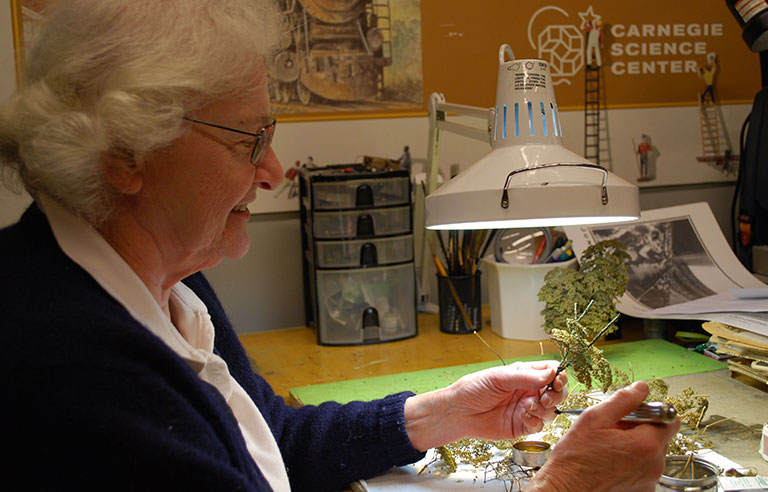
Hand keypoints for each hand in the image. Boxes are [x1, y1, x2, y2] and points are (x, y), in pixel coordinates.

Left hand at [404, 361, 566, 450]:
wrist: (458, 412)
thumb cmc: (473, 389)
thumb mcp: (499, 377)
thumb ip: (526, 376)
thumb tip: (551, 372)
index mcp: (524, 375)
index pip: (551, 372)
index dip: (559, 375)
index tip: (557, 380)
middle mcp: (528, 391)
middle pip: (557, 392)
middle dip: (557, 394)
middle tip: (546, 396)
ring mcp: (526, 409)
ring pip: (551, 410)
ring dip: (545, 408)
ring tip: (529, 406)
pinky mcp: (522, 426)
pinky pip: (539, 426)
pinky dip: (536, 421)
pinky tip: (524, 416)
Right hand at [527, 381, 679, 491]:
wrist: (565, 488)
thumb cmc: (575, 457)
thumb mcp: (595, 419)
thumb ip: (623, 400)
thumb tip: (640, 388)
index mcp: (646, 445)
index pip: (670, 419)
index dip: (652, 411)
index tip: (634, 412)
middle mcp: (654, 466)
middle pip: (660, 436)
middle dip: (641, 427)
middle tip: (614, 429)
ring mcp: (649, 481)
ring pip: (651, 452)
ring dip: (636, 444)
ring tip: (609, 446)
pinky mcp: (642, 490)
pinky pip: (644, 468)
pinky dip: (632, 461)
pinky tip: (611, 460)